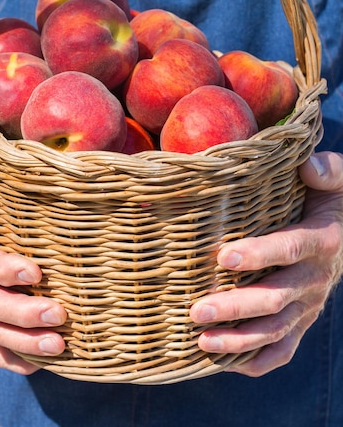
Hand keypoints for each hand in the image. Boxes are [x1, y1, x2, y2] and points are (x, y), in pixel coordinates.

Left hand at [189, 151, 342, 376]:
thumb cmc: (329, 199)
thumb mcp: (337, 179)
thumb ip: (326, 170)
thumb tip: (307, 164)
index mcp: (321, 241)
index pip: (289, 249)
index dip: (259, 254)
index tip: (223, 256)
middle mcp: (315, 279)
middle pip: (276, 298)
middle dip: (236, 307)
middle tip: (198, 310)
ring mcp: (308, 306)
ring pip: (275, 330)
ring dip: (239, 340)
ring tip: (202, 341)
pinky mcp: (300, 322)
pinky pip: (282, 351)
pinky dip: (255, 361)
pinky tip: (223, 362)